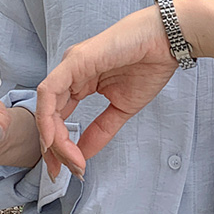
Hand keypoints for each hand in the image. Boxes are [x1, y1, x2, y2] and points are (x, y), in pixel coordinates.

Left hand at [36, 3, 178, 178]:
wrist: (167, 41)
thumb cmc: (150, 65)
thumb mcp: (123, 108)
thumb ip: (101, 130)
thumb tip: (83, 155)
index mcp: (80, 82)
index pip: (59, 117)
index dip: (60, 146)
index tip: (71, 168)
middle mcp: (70, 74)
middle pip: (48, 115)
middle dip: (51, 148)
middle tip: (61, 171)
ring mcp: (70, 66)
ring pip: (46, 106)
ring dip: (51, 137)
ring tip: (65, 160)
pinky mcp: (75, 61)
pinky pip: (50, 92)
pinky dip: (48, 117)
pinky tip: (55, 138)